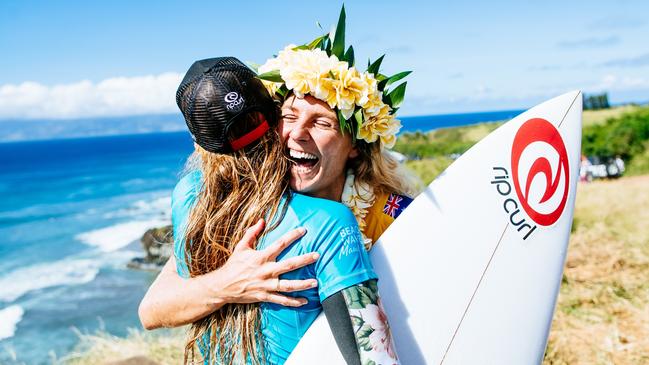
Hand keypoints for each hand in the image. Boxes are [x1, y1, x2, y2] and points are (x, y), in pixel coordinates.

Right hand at [201, 219, 318, 306]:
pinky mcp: (265, 296)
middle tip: (317, 255)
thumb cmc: (233, 265)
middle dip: (304, 260)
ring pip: (288, 285)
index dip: (292, 236)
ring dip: (302, 284)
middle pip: (289, 265)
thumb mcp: (241, 247)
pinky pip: (281, 300)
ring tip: (315, 282)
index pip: (280, 244)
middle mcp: (266, 271)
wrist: (222, 286)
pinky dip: (293, 302)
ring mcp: (266, 285)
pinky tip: (305, 301)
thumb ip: (252, 233)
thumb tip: (261, 220)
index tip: (304, 230)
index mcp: (261, 257)